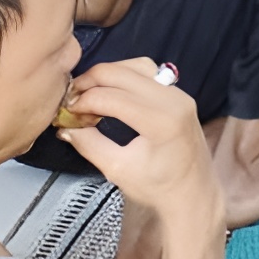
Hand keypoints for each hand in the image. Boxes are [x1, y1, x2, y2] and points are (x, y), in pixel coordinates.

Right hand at [63, 59, 224, 231]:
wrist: (193, 192)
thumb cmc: (157, 187)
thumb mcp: (117, 170)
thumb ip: (90, 144)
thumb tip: (65, 126)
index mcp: (160, 121)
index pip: (112, 97)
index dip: (83, 100)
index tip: (65, 111)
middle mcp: (173, 99)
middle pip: (123, 73)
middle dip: (91, 81)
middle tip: (70, 98)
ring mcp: (179, 93)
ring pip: (136, 66)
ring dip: (108, 74)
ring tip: (86, 93)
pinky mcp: (178, 93)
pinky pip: (148, 72)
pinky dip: (124, 75)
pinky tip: (109, 90)